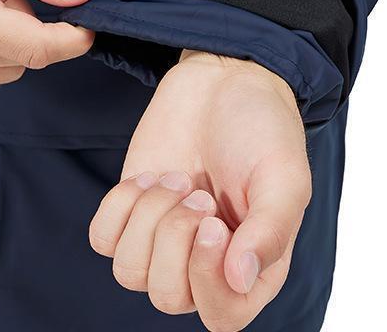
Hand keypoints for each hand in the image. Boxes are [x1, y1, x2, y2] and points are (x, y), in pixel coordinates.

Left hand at [89, 49, 310, 331]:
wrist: (223, 79)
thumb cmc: (262, 128)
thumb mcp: (284, 175)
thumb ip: (271, 231)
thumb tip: (238, 279)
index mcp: (253, 265)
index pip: (223, 316)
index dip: (207, 280)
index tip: (214, 223)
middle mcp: (206, 262)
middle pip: (167, 296)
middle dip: (174, 238)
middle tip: (198, 192)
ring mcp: (164, 238)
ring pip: (129, 273)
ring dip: (148, 218)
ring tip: (178, 179)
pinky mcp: (132, 211)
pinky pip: (102, 240)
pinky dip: (119, 208)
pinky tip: (149, 178)